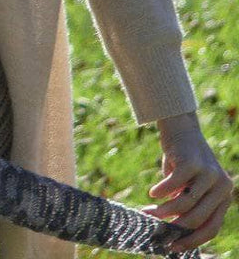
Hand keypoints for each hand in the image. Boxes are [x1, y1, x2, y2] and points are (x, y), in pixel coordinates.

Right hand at [140, 125, 234, 252]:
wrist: (181, 127)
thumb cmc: (182, 159)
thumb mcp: (189, 185)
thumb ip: (188, 204)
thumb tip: (174, 231)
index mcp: (224, 196)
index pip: (211, 228)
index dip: (192, 240)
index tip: (173, 247)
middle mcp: (222, 187)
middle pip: (196, 218)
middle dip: (172, 226)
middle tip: (154, 226)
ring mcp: (209, 175)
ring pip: (184, 204)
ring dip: (163, 210)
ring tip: (148, 210)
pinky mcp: (192, 163)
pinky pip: (174, 185)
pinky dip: (161, 191)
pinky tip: (152, 193)